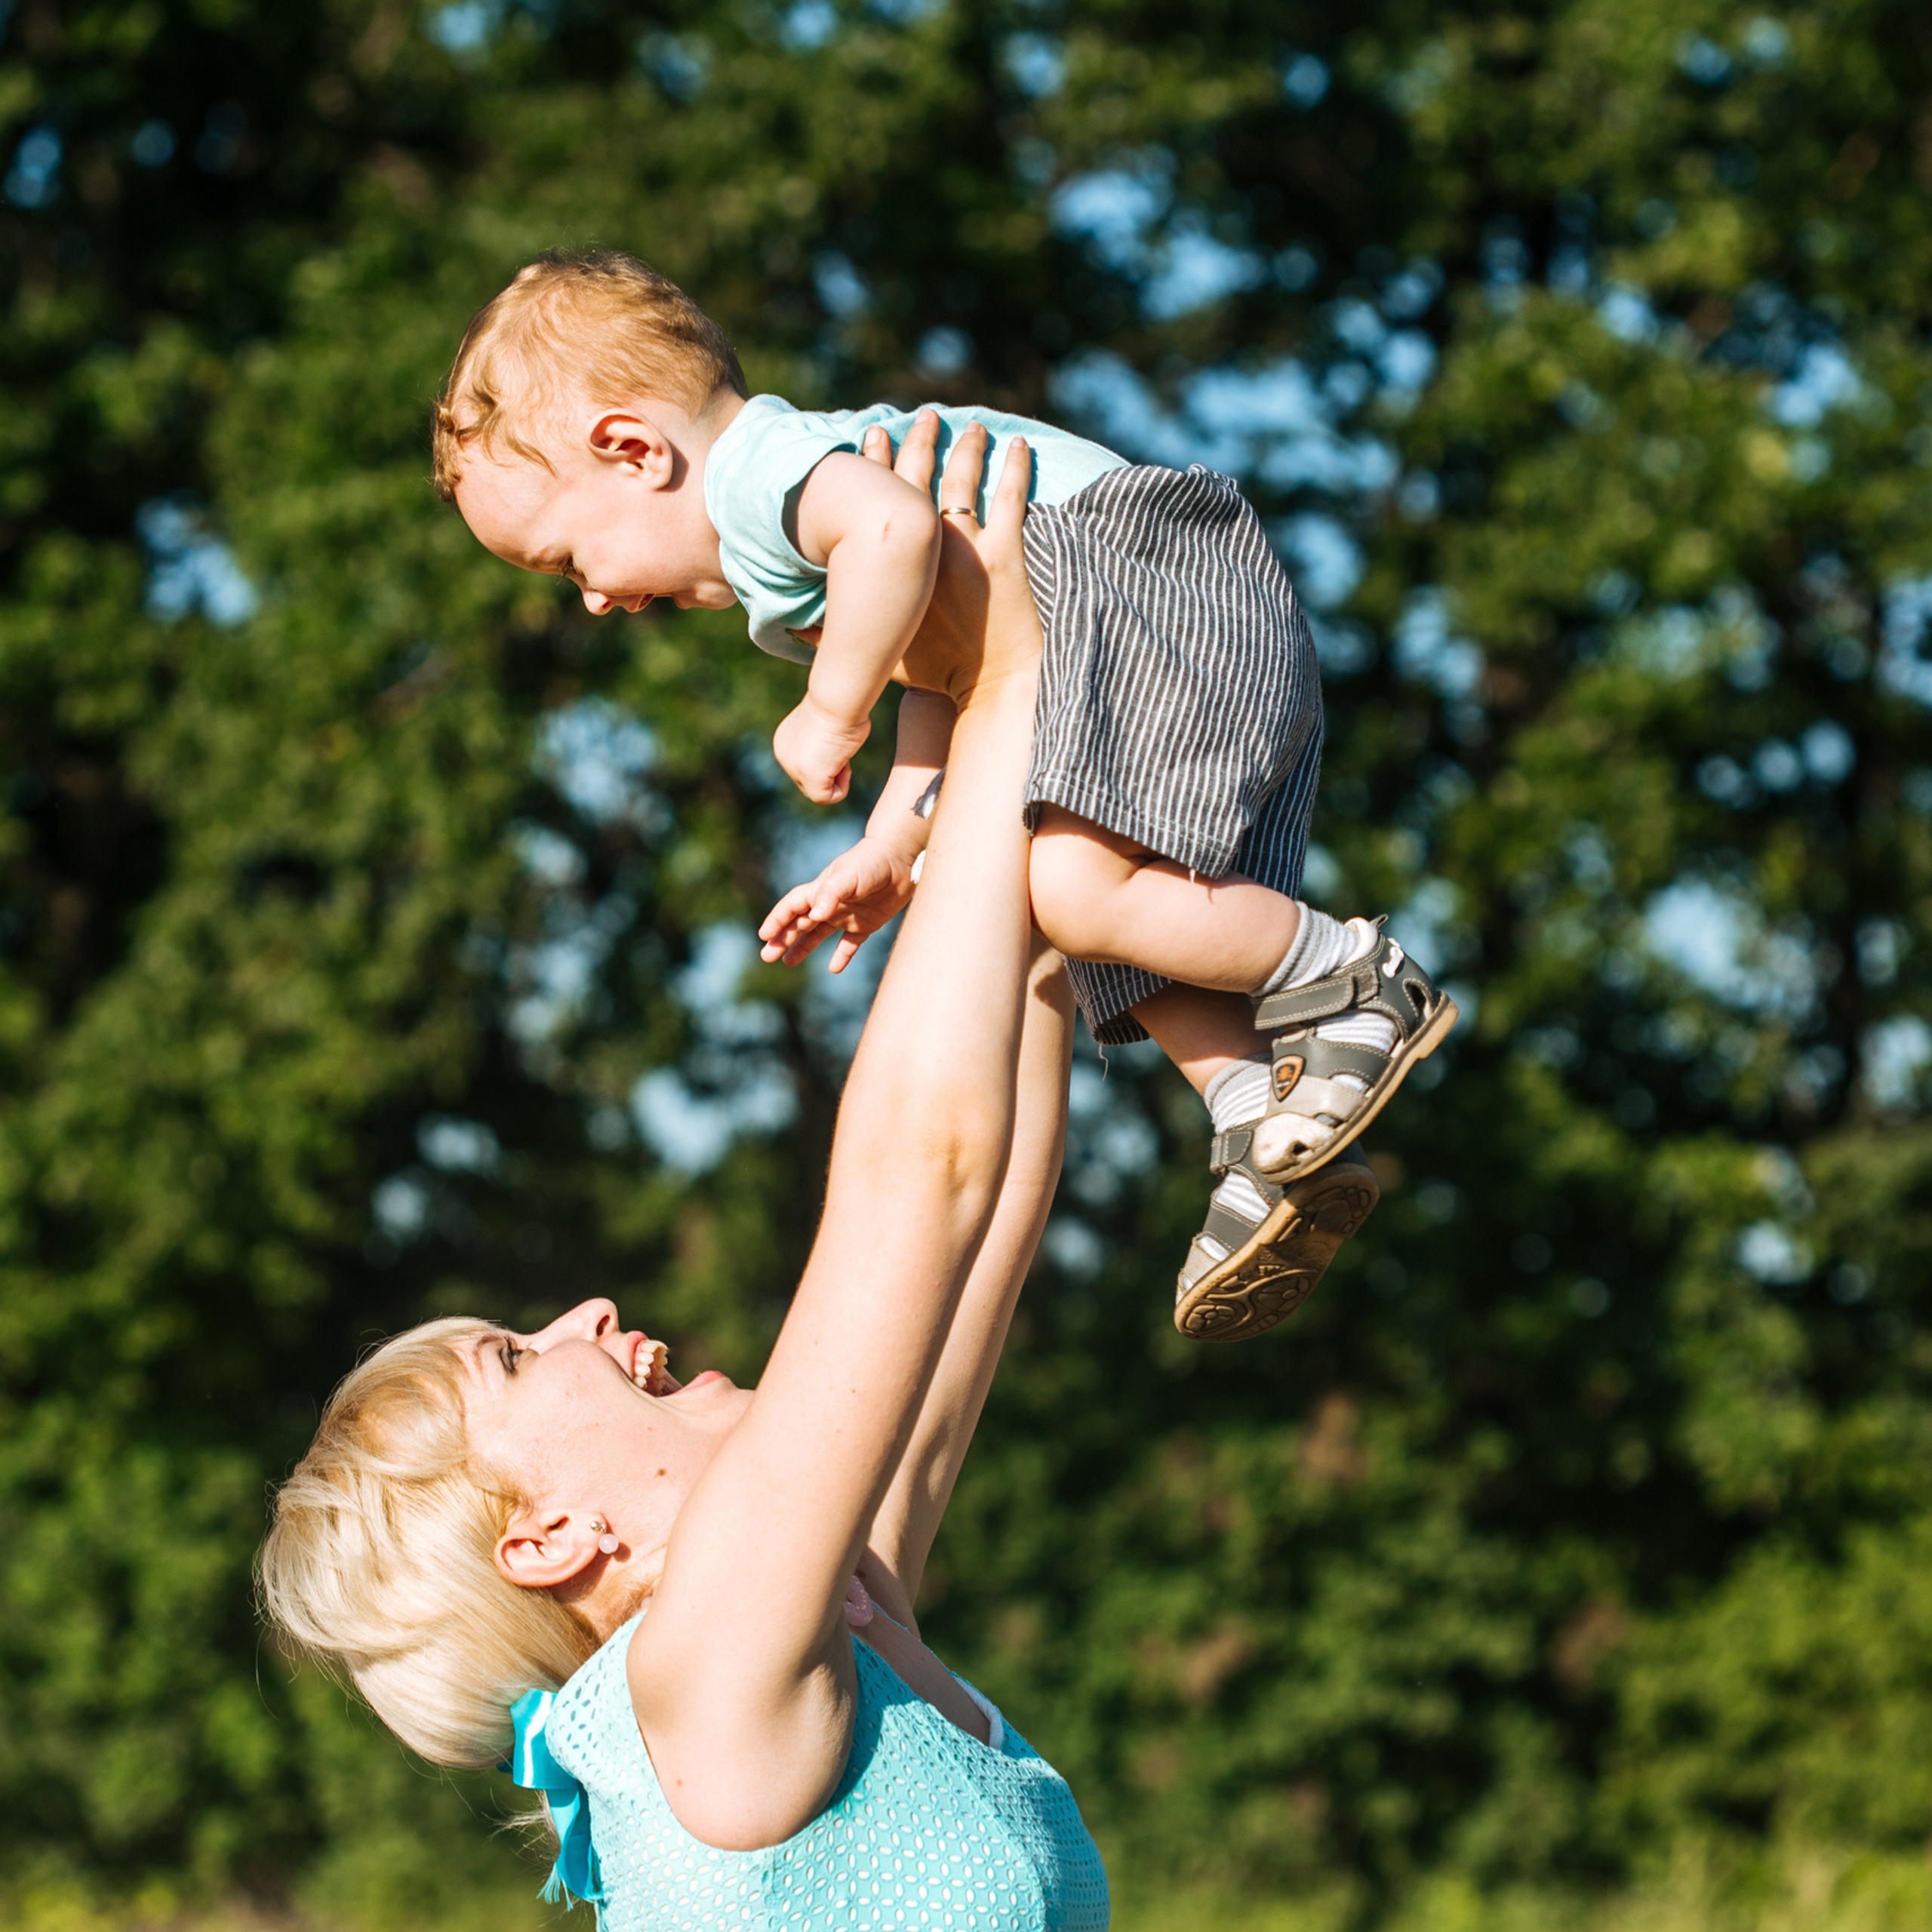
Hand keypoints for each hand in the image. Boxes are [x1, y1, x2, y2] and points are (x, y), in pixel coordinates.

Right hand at [759, 834, 918, 971]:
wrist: (902, 859)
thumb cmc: (871, 862)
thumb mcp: (848, 876)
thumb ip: (830, 894)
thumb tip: (814, 916)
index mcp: (820, 890)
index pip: (792, 906)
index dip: (777, 920)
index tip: (764, 935)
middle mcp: (830, 904)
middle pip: (800, 923)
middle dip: (783, 938)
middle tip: (767, 955)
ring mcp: (847, 915)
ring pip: (819, 935)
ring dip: (803, 947)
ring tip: (788, 962)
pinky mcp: (866, 924)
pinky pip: (850, 944)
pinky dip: (842, 956)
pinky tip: (834, 969)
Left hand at [772, 695, 869, 803]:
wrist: (836, 700)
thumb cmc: (838, 706)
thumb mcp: (823, 728)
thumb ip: (820, 745)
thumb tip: (832, 758)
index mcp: (785, 742)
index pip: (807, 766)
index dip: (828, 758)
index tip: (834, 738)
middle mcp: (784, 756)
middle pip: (812, 782)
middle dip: (831, 770)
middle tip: (839, 747)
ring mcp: (793, 768)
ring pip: (821, 792)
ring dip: (838, 777)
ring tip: (840, 752)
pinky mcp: (809, 777)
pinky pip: (830, 797)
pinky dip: (843, 785)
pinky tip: (843, 762)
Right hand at [855, 416, 1038, 707]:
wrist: (989, 686)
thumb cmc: (935, 675)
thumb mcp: (879, 655)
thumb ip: (836, 639)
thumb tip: (797, 632)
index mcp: (893, 562)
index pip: (877, 495)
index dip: (874, 460)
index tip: (872, 432)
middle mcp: (926, 544)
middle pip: (919, 477)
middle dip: (919, 442)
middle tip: (922, 417)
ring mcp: (968, 545)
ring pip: (965, 479)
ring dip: (965, 448)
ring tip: (968, 425)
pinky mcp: (1005, 553)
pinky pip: (1012, 497)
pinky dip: (1016, 467)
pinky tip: (1019, 444)